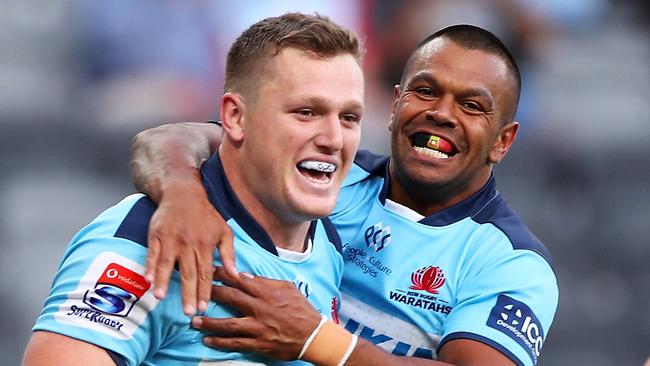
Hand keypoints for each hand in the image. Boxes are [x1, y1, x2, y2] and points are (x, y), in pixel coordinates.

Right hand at [144, 178, 236, 314]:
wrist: (184, 192)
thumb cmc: (206, 214)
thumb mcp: (224, 231)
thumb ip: (229, 254)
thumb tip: (235, 274)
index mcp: (205, 245)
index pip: (205, 273)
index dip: (204, 292)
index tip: (203, 308)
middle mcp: (188, 244)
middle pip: (188, 273)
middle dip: (187, 294)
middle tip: (186, 312)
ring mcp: (171, 239)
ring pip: (168, 264)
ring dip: (164, 281)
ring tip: (161, 297)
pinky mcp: (157, 235)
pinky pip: (153, 253)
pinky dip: (150, 266)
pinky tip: (148, 279)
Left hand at [192, 267, 321, 359]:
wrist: (313, 335)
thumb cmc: (300, 309)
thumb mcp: (287, 288)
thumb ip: (266, 282)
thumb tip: (245, 276)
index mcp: (267, 292)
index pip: (240, 280)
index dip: (223, 274)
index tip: (209, 270)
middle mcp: (260, 308)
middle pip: (231, 298)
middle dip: (211, 293)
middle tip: (196, 291)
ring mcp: (258, 327)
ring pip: (228, 324)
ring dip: (209, 322)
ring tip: (194, 320)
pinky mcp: (258, 343)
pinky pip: (235, 343)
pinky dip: (220, 342)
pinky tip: (207, 340)